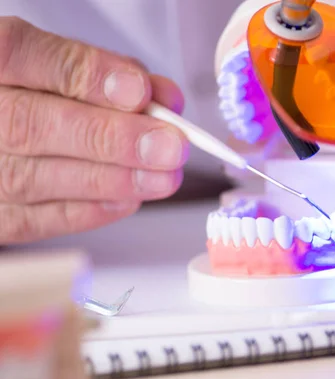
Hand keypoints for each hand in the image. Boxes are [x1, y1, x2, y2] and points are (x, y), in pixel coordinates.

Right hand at [0, 17, 188, 243]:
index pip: (20, 54)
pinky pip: (32, 219)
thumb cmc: (41, 95)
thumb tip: (165, 100)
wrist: (4, 127)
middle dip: (111, 138)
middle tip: (169, 147)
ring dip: (111, 180)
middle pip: (28, 125)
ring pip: (33, 178)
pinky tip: (129, 199)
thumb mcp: (70, 67)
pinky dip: (89, 210)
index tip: (139, 91)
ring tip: (162, 178)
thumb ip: (112, 75)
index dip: (85, 75)